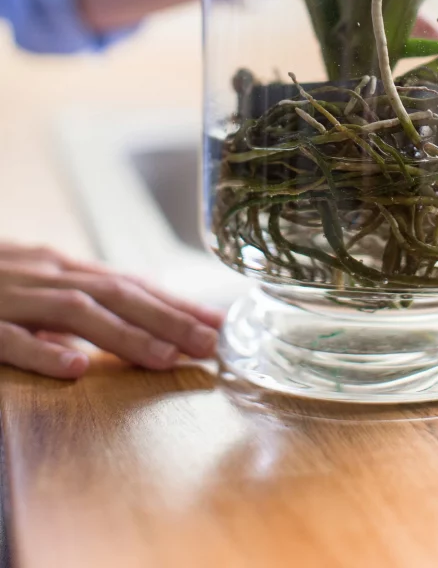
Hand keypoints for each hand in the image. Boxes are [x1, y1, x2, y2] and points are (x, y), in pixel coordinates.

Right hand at [0, 243, 223, 379]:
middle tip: (212, 342)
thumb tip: (126, 308)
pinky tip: (74, 369)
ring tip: (166, 360)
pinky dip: (42, 351)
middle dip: (168, 318)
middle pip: (116, 294)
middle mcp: (43, 275)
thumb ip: (73, 293)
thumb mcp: (31, 278)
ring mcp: (9, 296)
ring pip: (76, 313)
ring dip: (125, 335)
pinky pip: (8, 338)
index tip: (218, 321)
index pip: (130, 283)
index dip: (176, 302)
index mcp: (58, 267)